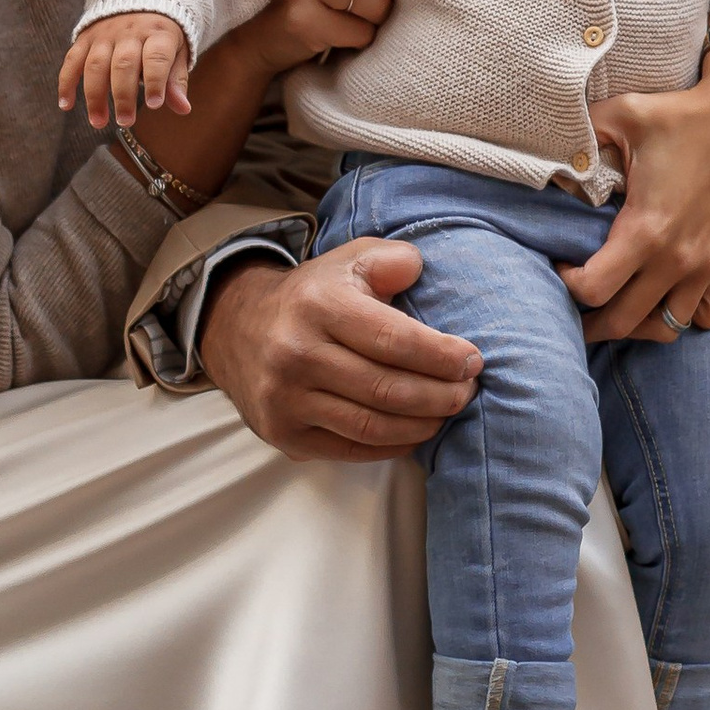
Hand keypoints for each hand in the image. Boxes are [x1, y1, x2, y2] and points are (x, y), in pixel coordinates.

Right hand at [58, 10, 191, 129]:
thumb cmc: (161, 34)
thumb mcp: (177, 51)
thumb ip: (176, 80)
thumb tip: (183, 109)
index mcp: (158, 33)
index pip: (156, 57)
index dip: (155, 81)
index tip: (154, 105)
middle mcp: (130, 31)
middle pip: (124, 64)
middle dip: (123, 95)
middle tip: (125, 121)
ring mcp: (104, 34)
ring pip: (96, 64)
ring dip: (94, 95)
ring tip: (98, 121)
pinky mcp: (85, 37)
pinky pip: (72, 60)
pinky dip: (66, 83)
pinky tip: (66, 105)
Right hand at [197, 237, 481, 458]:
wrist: (237, 328)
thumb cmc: (313, 295)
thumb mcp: (349, 259)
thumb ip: (391, 259)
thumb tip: (420, 269)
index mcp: (318, 305)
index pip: (393, 339)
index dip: (441, 356)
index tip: (472, 361)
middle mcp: (296, 353)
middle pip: (387, 388)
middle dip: (441, 395)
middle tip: (468, 391)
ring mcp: (286, 399)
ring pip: (372, 426)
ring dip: (422, 425)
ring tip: (448, 412)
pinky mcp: (284, 434)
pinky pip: (351, 449)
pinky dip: (393, 446)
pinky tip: (416, 431)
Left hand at [561, 36, 709, 342]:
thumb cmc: (678, 115)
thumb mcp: (619, 115)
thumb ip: (578, 139)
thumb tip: (547, 159)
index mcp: (646, 229)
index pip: (593, 289)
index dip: (567, 283)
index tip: (563, 265)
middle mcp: (678, 259)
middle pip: (622, 322)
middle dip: (591, 320)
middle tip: (576, 306)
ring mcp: (707, 267)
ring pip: (665, 329)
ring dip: (636, 323)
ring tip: (618, 304)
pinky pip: (704, 316)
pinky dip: (682, 315)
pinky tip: (661, 295)